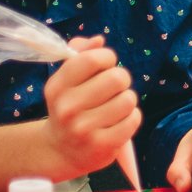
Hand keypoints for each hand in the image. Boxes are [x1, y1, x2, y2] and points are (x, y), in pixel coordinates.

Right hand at [42, 35, 139, 178]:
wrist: (61, 150)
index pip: (92, 59)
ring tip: (115, 107)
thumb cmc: (71, 106)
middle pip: (117, 78)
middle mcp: (67, 108)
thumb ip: (82, 54)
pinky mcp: (101, 146)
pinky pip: (133, 120)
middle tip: (113, 89)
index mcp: (57, 86)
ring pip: (128, 100)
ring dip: (127, 101)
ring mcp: (83, 129)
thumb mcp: (68, 80)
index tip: (104, 66)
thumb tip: (98, 40)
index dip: (107, 58)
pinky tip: (118, 123)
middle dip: (121, 80)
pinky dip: (131, 118)